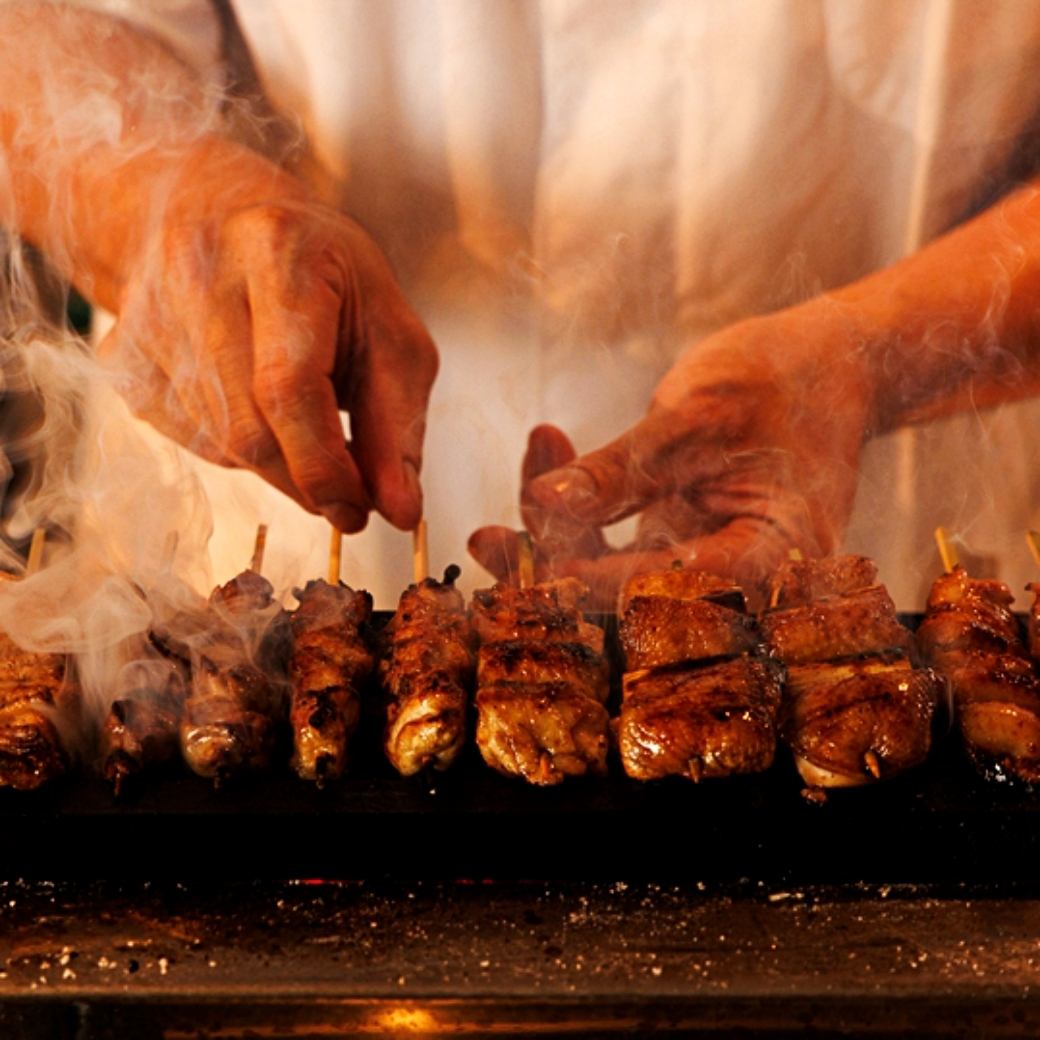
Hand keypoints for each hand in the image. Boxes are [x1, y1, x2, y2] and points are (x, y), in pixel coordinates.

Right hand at [97, 140, 436, 533]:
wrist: (216, 215)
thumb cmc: (319, 270)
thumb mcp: (386, 327)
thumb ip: (398, 423)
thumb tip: (402, 511)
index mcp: (277, 252)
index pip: (290, 387)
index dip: (327, 466)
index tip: (361, 510)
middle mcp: (197, 276)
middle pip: (248, 430)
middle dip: (307, 481)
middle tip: (347, 496)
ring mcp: (147, 318)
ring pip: (220, 445)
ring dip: (279, 464)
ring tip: (305, 421)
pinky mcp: (124, 358)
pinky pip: (191, 441)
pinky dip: (239, 447)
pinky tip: (255, 400)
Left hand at [469, 305, 873, 607]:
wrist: (825, 362)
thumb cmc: (783, 378)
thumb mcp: (700, 415)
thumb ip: (625, 466)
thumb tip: (547, 501)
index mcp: (771, 560)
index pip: (670, 590)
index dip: (596, 585)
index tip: (534, 566)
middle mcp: (737, 578)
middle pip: (626, 596)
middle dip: (553, 565)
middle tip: (488, 537)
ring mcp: (700, 560)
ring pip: (607, 570)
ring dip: (552, 526)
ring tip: (532, 451)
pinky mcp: (673, 539)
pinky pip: (609, 540)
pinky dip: (573, 502)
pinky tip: (549, 445)